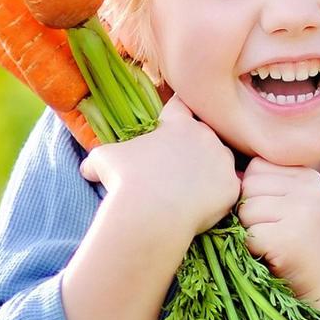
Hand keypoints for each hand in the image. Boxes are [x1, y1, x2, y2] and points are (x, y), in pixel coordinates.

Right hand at [80, 95, 239, 237]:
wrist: (150, 214)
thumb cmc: (125, 181)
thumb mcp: (104, 160)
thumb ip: (99, 158)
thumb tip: (87, 169)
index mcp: (178, 123)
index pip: (182, 105)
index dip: (177, 113)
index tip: (175, 122)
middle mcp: (206, 135)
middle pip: (205, 135)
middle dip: (195, 148)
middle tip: (178, 169)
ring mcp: (222, 160)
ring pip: (220, 161)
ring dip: (209, 171)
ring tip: (191, 190)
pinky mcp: (231, 186)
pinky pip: (228, 189)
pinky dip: (218, 197)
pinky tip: (202, 207)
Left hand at [238, 158, 319, 299]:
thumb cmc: (302, 245)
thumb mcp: (293, 205)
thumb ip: (266, 185)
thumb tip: (224, 177)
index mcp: (308, 175)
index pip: (257, 166)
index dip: (253, 192)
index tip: (273, 214)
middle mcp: (308, 189)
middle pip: (248, 185)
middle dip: (248, 210)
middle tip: (272, 231)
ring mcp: (300, 212)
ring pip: (245, 209)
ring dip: (248, 230)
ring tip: (272, 243)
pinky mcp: (287, 238)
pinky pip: (247, 234)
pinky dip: (251, 249)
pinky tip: (271, 255)